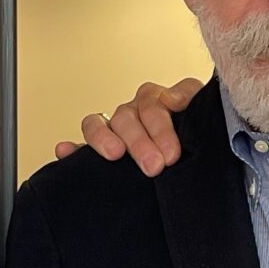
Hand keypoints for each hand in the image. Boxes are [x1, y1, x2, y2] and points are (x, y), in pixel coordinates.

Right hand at [53, 78, 203, 176]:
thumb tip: (173, 100)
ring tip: (114, 155)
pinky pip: (79, 147)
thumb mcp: (202, 116)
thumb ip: (191, 99)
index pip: (152, 102)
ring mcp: (114, 131)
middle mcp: (134, 113)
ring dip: (104, 138)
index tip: (171, 154)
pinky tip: (65, 151)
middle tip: (154, 167)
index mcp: (158, 101)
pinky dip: (71, 150)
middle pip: (127, 116)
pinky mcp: (100, 152)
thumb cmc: (199, 139)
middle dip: (139, 142)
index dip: (160, 127)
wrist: (198, 168)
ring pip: (98, 124)